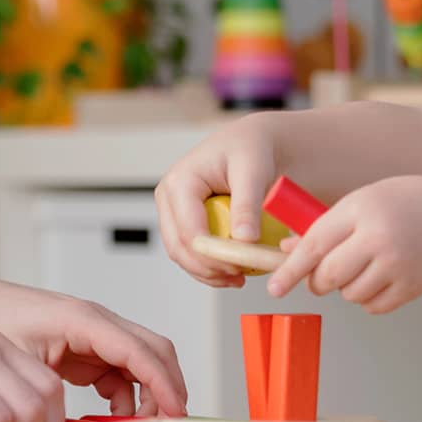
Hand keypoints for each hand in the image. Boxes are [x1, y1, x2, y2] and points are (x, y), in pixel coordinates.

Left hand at [0, 276, 186, 418]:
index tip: (176, 414)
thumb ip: (50, 397)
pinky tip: (109, 416)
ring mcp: (86, 333)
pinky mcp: (76, 346)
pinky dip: (122, 393)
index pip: (141, 350)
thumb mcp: (17, 364)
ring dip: (146, 392)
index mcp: (82, 318)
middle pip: (151, 349)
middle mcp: (91, 321)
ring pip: (137, 361)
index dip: (164, 384)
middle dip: (166, 386)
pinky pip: (115, 370)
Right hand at [154, 111, 283, 286]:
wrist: (251, 142)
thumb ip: (247, 204)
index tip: (240, 267)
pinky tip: (234, 272)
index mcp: (180, 182)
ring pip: (181, 254)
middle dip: (207, 269)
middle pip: (178, 247)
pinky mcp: (183, 221)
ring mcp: (173, 211)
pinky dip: (209, 267)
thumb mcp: (253, 171)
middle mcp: (169, 197)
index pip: (188, 230)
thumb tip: (245, 240)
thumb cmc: (251, 149)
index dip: (211, 256)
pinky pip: (190, 252)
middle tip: (239, 278)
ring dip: (207, 273)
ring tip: (239, 278)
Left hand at [264, 175, 421, 313]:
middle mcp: (378, 238)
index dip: (289, 269)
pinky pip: (373, 306)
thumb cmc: (401, 204)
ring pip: (350, 295)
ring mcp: (397, 265)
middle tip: (320, 277)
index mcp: (360, 210)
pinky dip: (369, 299)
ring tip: (363, 266)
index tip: (273, 287)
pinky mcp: (412, 287)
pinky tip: (381, 277)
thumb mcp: (360, 203)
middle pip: (329, 276)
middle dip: (317, 282)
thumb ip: (325, 227)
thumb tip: (287, 250)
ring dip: (346, 288)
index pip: (314, 245)